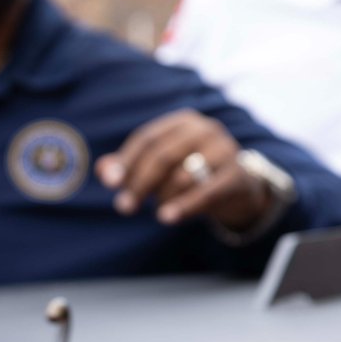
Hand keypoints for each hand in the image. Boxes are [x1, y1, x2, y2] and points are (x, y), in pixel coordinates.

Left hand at [96, 109, 268, 230]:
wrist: (239, 188)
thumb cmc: (191, 173)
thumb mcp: (159, 168)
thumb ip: (129, 167)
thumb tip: (102, 170)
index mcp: (182, 123)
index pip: (146, 139)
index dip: (126, 162)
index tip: (110, 183)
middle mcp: (204, 130)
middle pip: (162, 156)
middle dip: (139, 183)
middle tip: (124, 207)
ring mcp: (224, 150)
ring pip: (181, 176)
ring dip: (163, 198)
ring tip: (159, 212)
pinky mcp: (237, 175)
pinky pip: (206, 192)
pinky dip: (184, 206)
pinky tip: (167, 218)